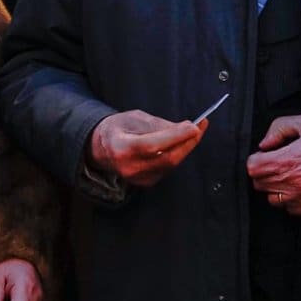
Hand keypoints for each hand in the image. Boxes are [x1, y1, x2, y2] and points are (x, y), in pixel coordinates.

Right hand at [88, 110, 207, 186]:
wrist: (100, 148)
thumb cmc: (117, 128)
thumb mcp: (134, 118)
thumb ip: (159, 125)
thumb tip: (186, 128)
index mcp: (120, 147)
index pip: (152, 145)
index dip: (175, 137)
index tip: (193, 126)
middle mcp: (129, 167)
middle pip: (166, 159)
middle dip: (187, 143)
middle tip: (200, 127)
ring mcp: (137, 179)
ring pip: (170, 165)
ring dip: (185, 148)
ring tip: (194, 131)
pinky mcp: (146, 183)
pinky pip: (167, 169)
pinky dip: (177, 155)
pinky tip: (181, 144)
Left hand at [246, 113, 300, 215]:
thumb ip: (279, 128)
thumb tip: (264, 144)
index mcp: (288, 159)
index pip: (253, 167)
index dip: (256, 159)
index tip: (264, 155)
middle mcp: (293, 182)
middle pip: (259, 184)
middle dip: (263, 172)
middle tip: (275, 163)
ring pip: (272, 199)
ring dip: (274, 187)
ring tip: (286, 175)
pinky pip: (289, 209)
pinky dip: (289, 200)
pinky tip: (297, 186)